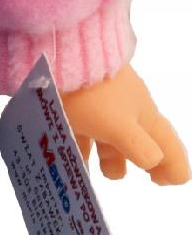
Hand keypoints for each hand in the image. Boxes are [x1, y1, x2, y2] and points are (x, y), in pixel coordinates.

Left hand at [60, 61, 188, 184]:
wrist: (61, 52)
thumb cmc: (95, 94)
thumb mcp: (119, 125)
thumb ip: (138, 147)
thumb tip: (156, 162)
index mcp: (144, 117)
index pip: (168, 144)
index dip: (173, 165)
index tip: (167, 182)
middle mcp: (127, 111)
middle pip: (138, 142)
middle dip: (136, 161)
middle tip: (133, 178)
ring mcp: (101, 105)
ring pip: (107, 138)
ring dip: (103, 158)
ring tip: (89, 176)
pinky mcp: (77, 101)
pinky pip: (82, 130)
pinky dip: (78, 147)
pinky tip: (64, 160)